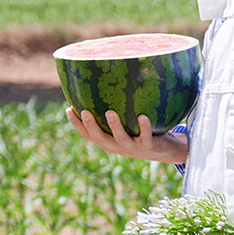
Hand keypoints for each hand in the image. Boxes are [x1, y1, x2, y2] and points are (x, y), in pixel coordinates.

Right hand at [66, 108, 188, 164]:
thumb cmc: (140, 132)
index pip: (88, 135)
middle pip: (99, 138)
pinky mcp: (148, 147)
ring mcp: (132, 148)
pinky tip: (143, 116)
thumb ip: (116, 112)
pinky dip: (144, 127)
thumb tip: (104, 83)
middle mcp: (117, 147)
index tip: (68, 109)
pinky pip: (145, 136)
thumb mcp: (125, 125)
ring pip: (120, 139)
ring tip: (110, 112)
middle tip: (84, 112)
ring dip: (115, 126)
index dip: (76, 124)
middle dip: (90, 126)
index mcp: (108, 142)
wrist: (165, 151)